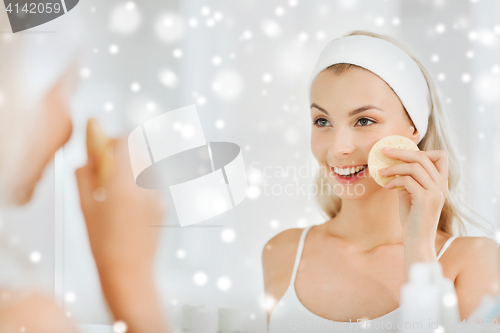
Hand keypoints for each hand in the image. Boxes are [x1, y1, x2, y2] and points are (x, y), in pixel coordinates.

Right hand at [76, 135, 169, 332]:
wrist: (129, 272)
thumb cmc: (103, 244)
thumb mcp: (84, 208)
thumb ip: (83, 177)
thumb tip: (84, 159)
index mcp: (123, 184)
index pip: (127, 140)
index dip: (114, 137)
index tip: (103, 144)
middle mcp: (145, 186)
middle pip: (140, 149)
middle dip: (123, 150)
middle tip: (107, 163)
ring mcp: (158, 195)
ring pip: (147, 164)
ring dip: (132, 165)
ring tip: (116, 184)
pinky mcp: (164, 205)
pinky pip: (152, 182)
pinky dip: (140, 181)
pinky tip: (127, 200)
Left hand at [378, 148, 447, 241]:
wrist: (417, 240)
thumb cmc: (412, 218)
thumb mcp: (410, 194)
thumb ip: (408, 179)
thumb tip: (394, 165)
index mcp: (441, 183)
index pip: (441, 156)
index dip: (422, 151)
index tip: (403, 154)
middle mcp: (442, 185)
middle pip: (423, 156)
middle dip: (400, 152)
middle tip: (384, 151)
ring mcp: (435, 192)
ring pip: (414, 166)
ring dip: (393, 167)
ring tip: (381, 172)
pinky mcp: (425, 199)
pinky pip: (407, 180)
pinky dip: (394, 181)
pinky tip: (387, 187)